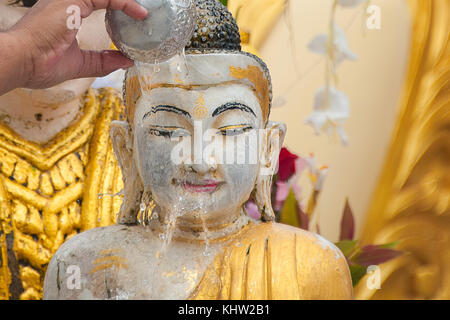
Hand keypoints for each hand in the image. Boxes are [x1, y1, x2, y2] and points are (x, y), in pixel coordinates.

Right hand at [3, 0, 146, 91]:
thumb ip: (103, 60)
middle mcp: (67, 1)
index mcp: (66, 13)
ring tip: (143, 11)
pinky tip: (139, 13)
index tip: (138, 19)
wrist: (22, 61)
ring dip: (125, 2)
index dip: (119, 8)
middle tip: (142, 12)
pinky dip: (125, 3)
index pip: (98, 3)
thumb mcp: (81, 63)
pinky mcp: (72, 0)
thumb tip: (126, 61)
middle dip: (122, 3)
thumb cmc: (41, 63)